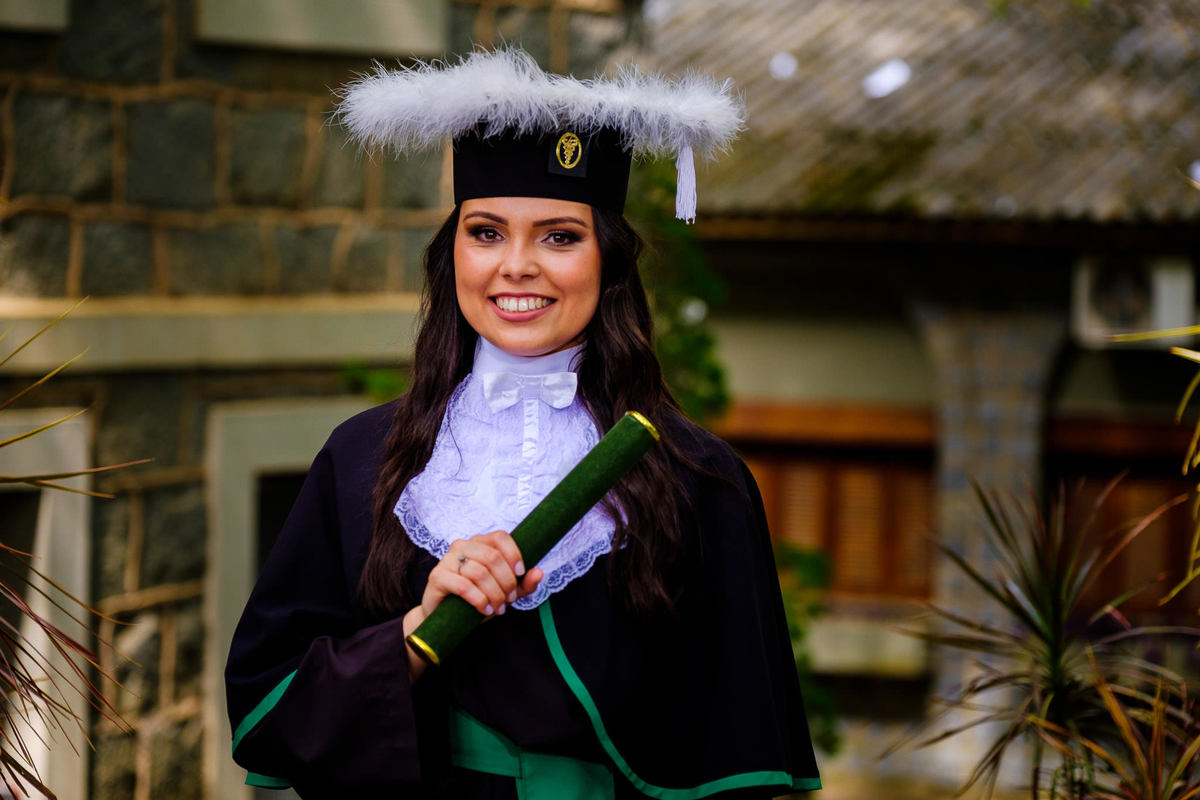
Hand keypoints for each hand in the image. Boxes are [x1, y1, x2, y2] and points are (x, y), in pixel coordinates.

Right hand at [404, 531, 543, 680]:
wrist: (445, 618)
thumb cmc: (476, 600)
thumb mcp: (505, 592)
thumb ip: (523, 584)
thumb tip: (539, 572)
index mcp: (479, 542)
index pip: (500, 537)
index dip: (514, 555)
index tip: (520, 574)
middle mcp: (462, 546)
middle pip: (492, 557)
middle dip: (506, 581)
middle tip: (509, 599)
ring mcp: (447, 559)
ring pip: (479, 572)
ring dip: (494, 593)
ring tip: (498, 608)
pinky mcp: (437, 577)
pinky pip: (463, 585)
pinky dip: (479, 599)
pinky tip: (485, 609)